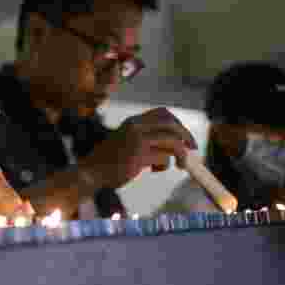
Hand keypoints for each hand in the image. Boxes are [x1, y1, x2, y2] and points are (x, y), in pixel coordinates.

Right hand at [82, 107, 196, 189]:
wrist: (92, 171)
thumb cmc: (112, 160)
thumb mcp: (128, 141)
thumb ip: (147, 137)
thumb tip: (178, 143)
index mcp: (133, 121)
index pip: (163, 113)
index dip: (178, 124)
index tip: (184, 137)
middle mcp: (135, 126)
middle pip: (172, 124)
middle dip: (187, 137)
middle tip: (192, 150)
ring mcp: (137, 140)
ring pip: (173, 142)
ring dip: (181, 156)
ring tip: (178, 166)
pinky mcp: (138, 156)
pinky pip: (164, 158)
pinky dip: (164, 166)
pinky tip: (152, 170)